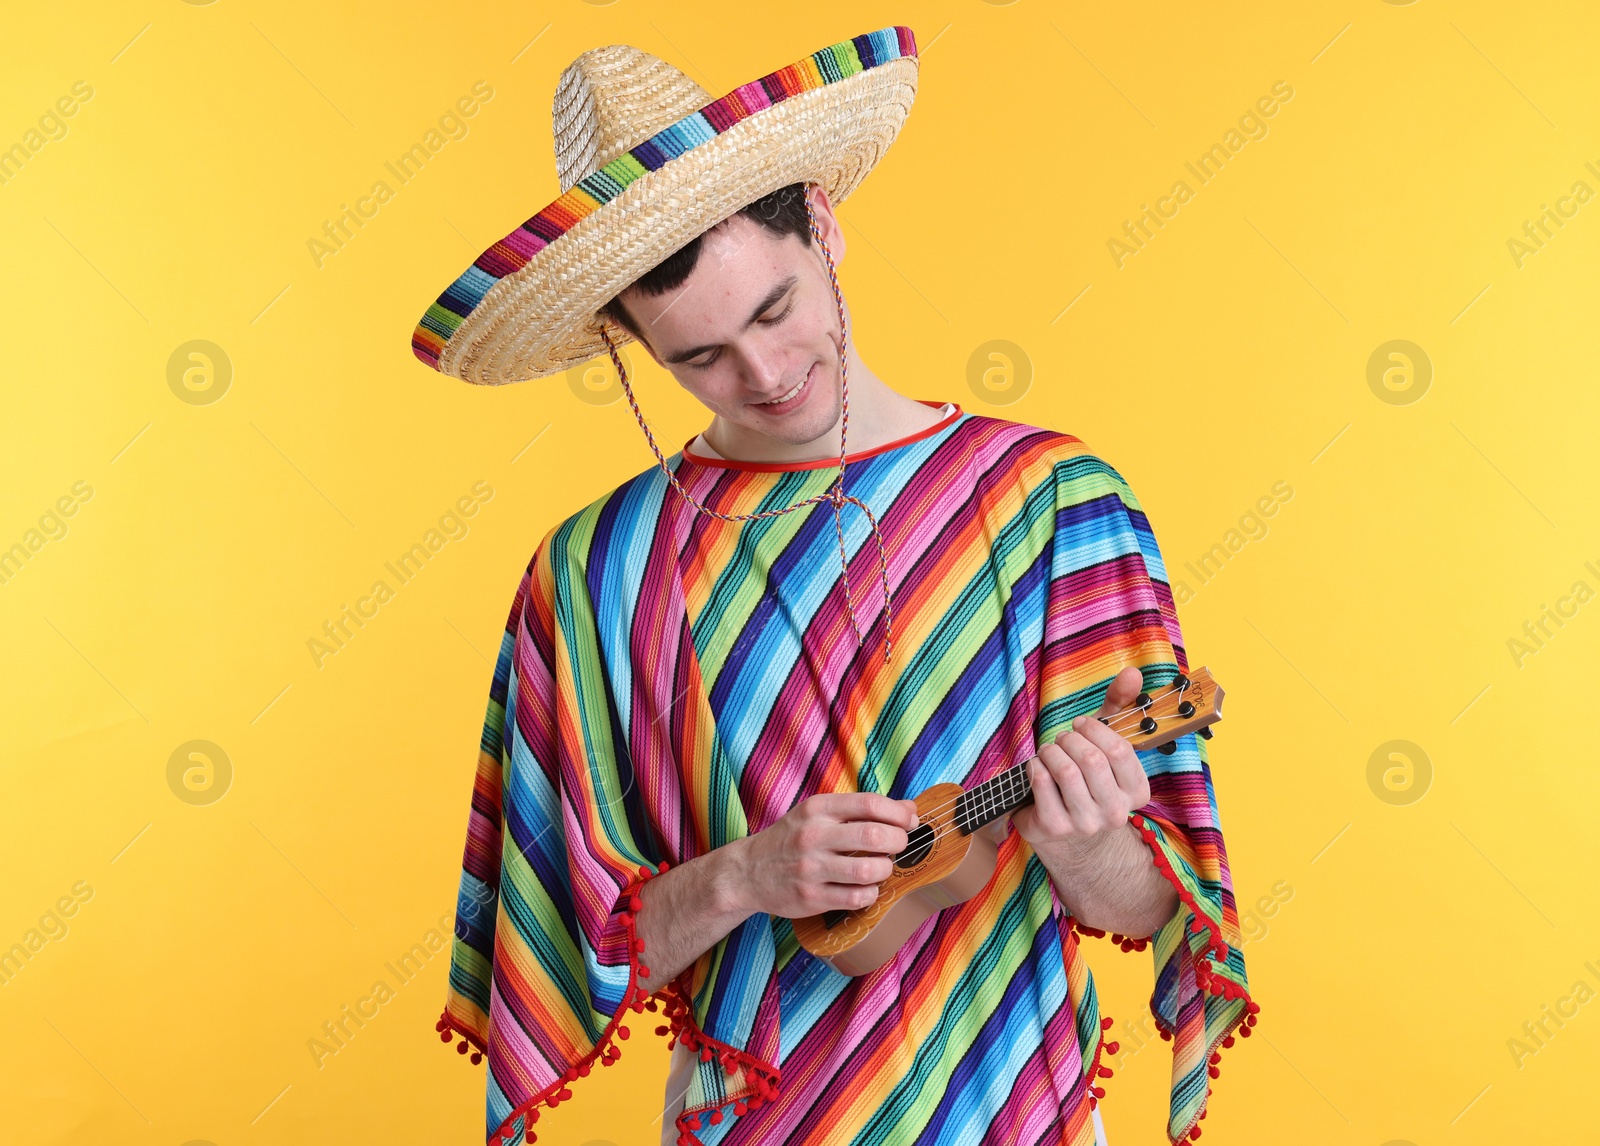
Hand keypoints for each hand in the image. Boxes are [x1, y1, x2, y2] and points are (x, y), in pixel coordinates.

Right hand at [730, 793, 918, 918]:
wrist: (748, 871)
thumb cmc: (793, 838)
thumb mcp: (818, 813)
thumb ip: (860, 809)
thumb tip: (909, 808)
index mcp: (817, 809)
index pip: (869, 804)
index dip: (898, 813)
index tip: (909, 821)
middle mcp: (813, 836)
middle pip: (873, 836)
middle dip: (898, 841)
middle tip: (899, 845)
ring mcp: (811, 869)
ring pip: (869, 871)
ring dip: (886, 870)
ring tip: (882, 868)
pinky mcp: (811, 898)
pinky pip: (857, 898)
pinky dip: (871, 894)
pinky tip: (867, 888)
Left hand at [1013, 666, 1151, 850]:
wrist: (1063, 828)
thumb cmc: (1086, 777)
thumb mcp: (1104, 743)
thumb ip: (1119, 707)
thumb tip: (1133, 672)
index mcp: (1137, 793)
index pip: (1120, 751)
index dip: (1094, 730)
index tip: (1080, 724)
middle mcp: (1116, 813)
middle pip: (1091, 759)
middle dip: (1069, 739)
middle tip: (1062, 738)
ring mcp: (1085, 824)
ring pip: (1065, 770)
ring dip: (1050, 751)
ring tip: (1049, 750)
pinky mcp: (1055, 827)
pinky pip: (1041, 782)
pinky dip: (1034, 766)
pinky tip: (1037, 767)